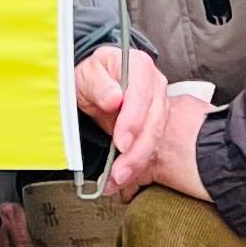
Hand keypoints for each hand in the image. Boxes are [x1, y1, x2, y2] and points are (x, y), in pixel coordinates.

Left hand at [76, 43, 211, 201]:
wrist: (95, 84)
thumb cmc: (92, 75)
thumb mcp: (86, 74)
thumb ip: (99, 85)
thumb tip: (114, 99)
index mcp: (139, 66)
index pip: (142, 94)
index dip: (133, 120)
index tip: (121, 142)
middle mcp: (155, 85)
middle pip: (154, 122)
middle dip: (137, 151)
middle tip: (119, 171)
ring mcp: (159, 106)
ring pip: (155, 139)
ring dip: (137, 163)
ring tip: (117, 179)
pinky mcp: (155, 126)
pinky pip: (148, 148)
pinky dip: (134, 167)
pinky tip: (119, 180)